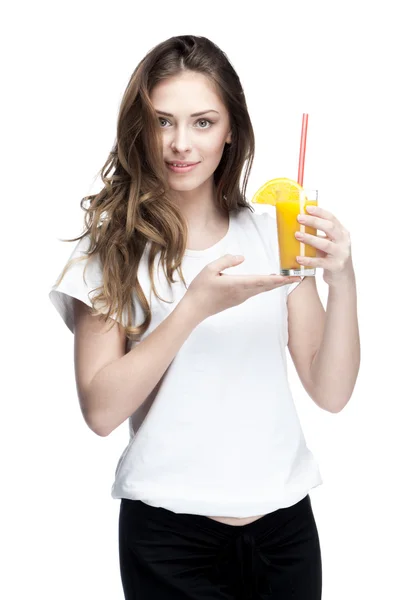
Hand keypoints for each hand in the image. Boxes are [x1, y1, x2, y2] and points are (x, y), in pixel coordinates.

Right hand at [184, 254, 300, 320]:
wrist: (195, 309)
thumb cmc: (200, 288)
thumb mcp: (209, 269)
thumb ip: (226, 261)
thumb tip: (242, 257)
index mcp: (237, 284)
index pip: (262, 280)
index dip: (278, 278)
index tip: (291, 277)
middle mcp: (242, 292)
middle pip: (267, 286)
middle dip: (283, 282)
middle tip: (299, 277)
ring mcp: (241, 297)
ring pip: (262, 289)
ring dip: (275, 283)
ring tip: (288, 277)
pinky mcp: (238, 299)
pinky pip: (256, 291)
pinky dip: (266, 286)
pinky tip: (270, 281)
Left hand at [294, 205, 352, 286]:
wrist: (342, 277)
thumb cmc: (332, 257)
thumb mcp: (329, 243)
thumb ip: (319, 235)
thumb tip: (299, 225)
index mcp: (342, 232)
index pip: (332, 218)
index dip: (319, 212)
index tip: (307, 208)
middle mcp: (344, 241)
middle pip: (329, 228)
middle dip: (314, 221)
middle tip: (299, 218)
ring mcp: (341, 254)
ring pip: (325, 244)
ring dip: (309, 238)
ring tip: (296, 235)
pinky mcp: (336, 266)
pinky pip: (320, 262)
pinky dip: (309, 260)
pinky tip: (298, 258)